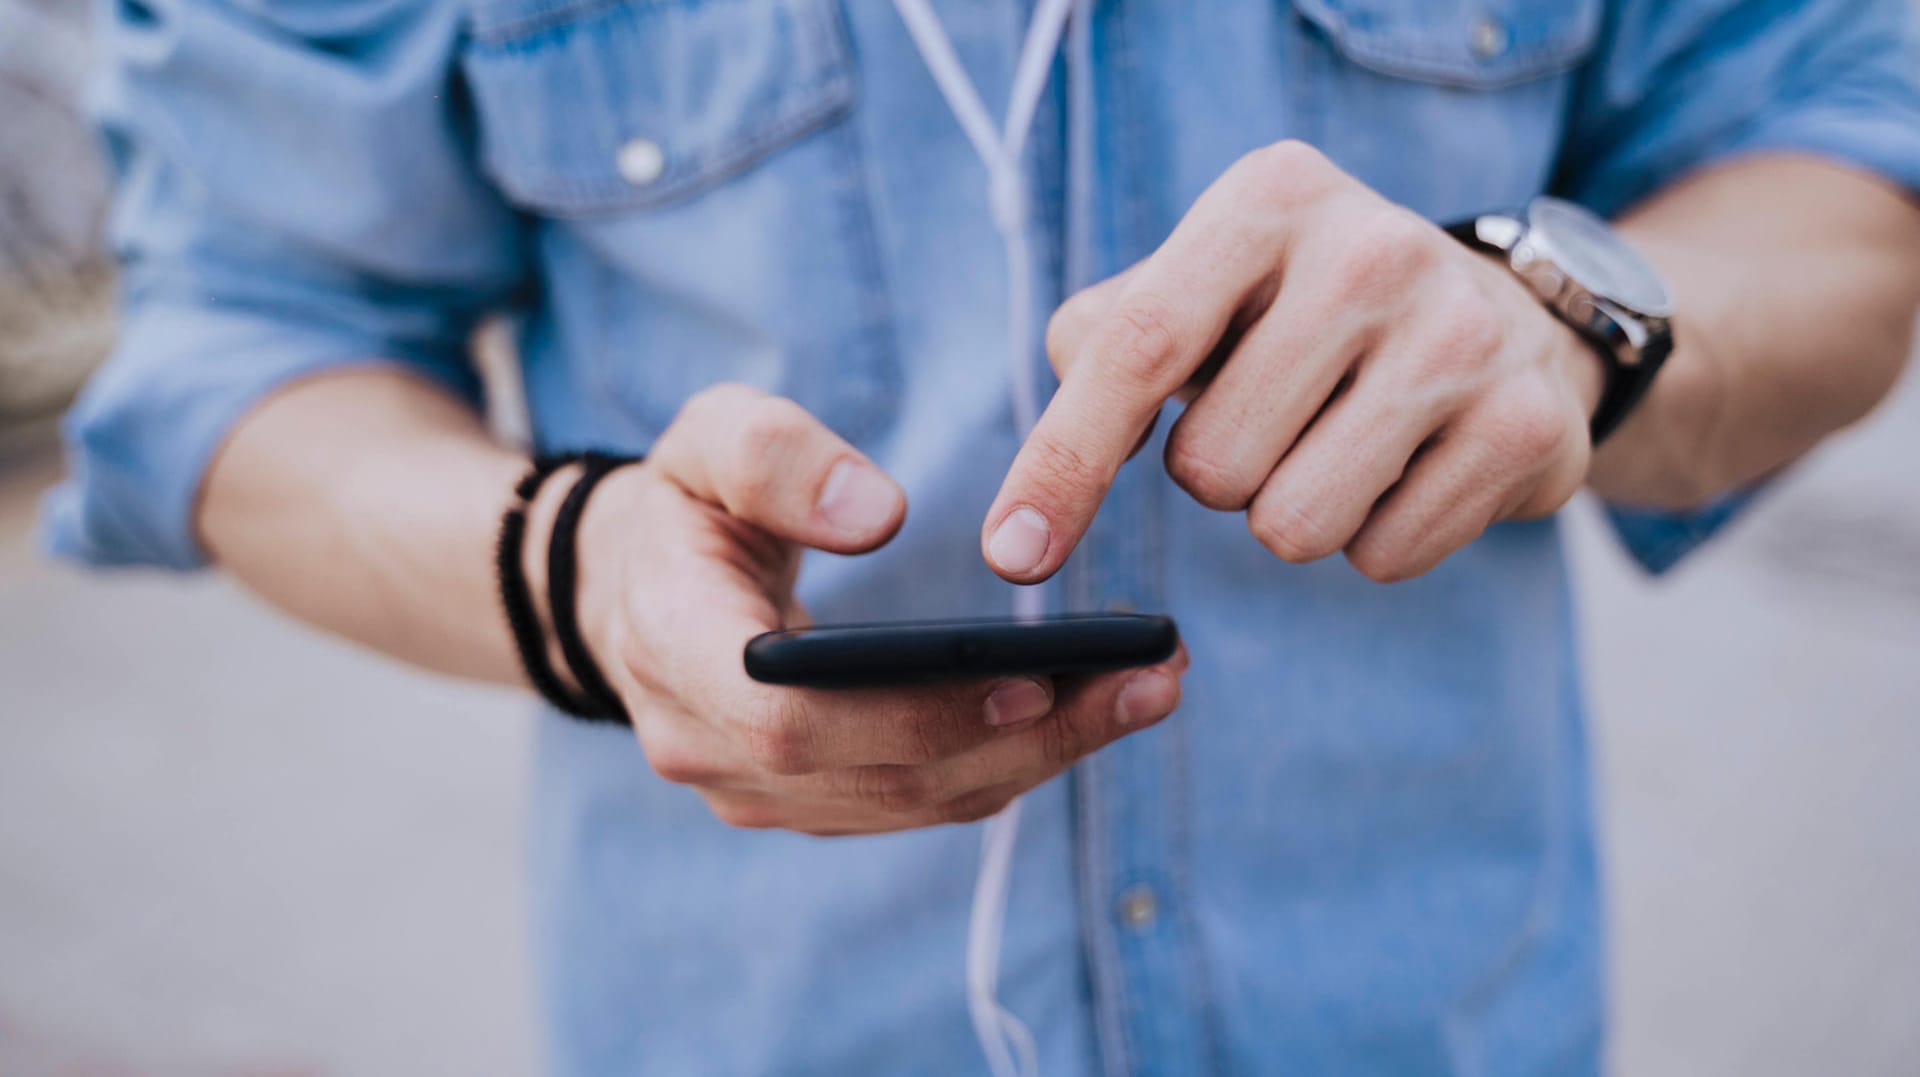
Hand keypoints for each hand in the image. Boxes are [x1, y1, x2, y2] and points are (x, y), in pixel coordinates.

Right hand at [559, 385, 1186, 835]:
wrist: (632, 583)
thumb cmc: (684, 501)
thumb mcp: (703, 438)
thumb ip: (774, 456)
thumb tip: (876, 515)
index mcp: (670, 647)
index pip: (787, 717)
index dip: (909, 713)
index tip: (1029, 679)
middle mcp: (706, 747)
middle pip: (879, 776)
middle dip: (1023, 737)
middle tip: (1148, 680)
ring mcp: (755, 791)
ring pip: (914, 803)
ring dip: (1041, 757)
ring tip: (1150, 691)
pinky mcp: (808, 801)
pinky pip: (920, 800)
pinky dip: (1013, 761)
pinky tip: (1094, 712)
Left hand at [982, 141, 1604, 583]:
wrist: (1502, 317)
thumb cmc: (1304, 313)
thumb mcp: (1204, 285)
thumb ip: (1105, 343)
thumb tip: (1040, 489)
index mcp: (1270, 198)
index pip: (1139, 348)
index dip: (1063, 463)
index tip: (1010, 555)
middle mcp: (1374, 249)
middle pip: (1212, 468)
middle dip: (1222, 474)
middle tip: (1281, 414)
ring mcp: (1463, 337)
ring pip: (1294, 528)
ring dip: (1295, 513)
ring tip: (1343, 439)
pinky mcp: (1527, 426)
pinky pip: (1383, 559)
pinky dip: (1375, 538)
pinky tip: (1410, 466)